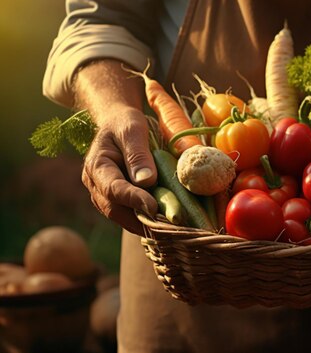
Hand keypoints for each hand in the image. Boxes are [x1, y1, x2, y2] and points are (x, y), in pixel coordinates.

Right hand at [74, 59, 157, 234]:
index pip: (113, 189)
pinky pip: (130, 215)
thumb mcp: (132, 130)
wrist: (117, 123)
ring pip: (123, 217)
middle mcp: (96, 185)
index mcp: (96, 166)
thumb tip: (147, 181)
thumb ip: (138, 154)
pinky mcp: (118, 200)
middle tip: (168, 228)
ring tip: (170, 231)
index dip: (134, 200)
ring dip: (145, 225)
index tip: (154, 207)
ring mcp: (105, 195)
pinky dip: (146, 221)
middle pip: (115, 210)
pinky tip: (166, 226)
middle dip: (140, 221)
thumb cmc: (124, 123)